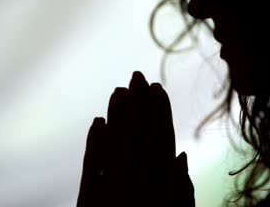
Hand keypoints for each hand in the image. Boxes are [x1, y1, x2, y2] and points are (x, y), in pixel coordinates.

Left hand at [77, 71, 194, 206]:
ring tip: (118, 90)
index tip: (158, 89)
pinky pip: (90, 165)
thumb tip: (181, 155)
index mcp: (157, 186)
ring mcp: (107, 190)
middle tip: (137, 76)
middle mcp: (132, 182)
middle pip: (135, 134)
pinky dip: (94, 142)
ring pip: (112, 144)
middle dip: (137, 103)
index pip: (159, 140)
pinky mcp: (87, 199)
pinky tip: (98, 122)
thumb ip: (182, 189)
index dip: (159, 112)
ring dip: (116, 115)